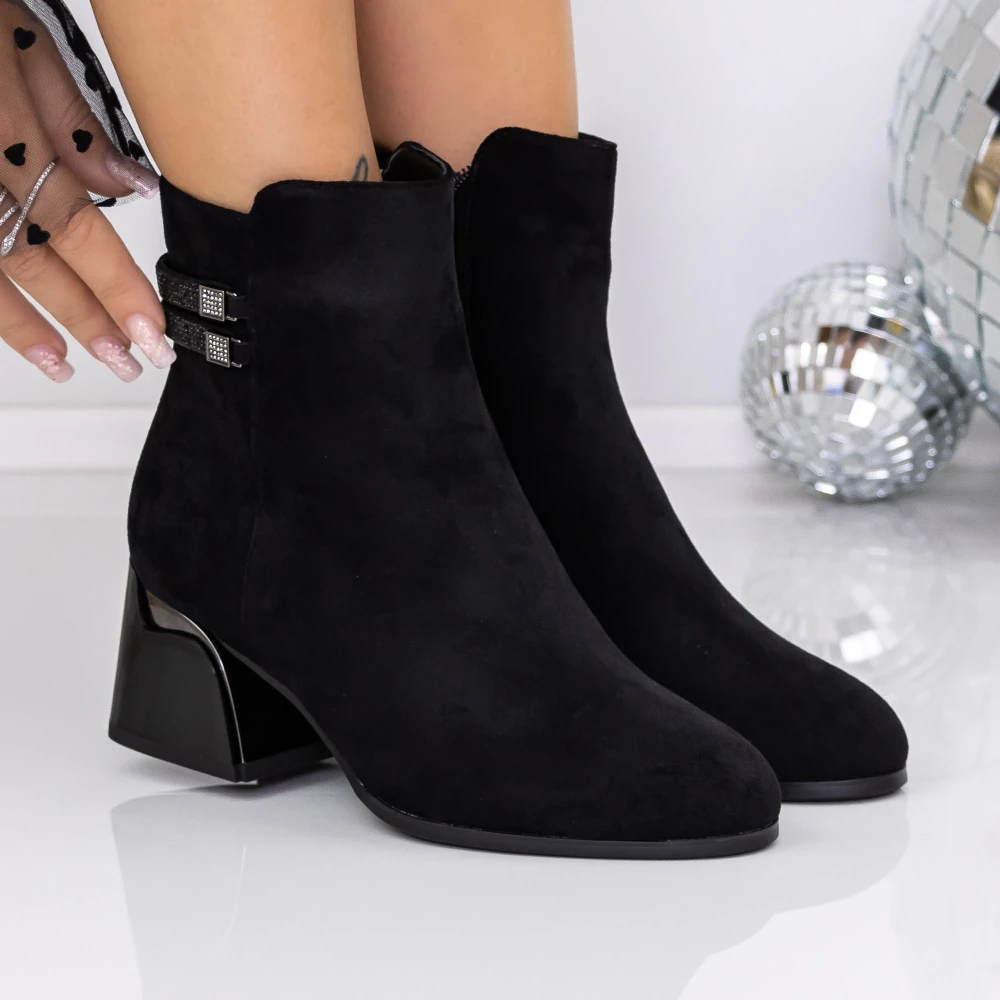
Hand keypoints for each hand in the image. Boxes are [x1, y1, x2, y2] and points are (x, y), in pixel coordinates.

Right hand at [0, 4, 170, 382]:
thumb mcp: (18, 36)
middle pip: (33, 259)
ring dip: (22, 325)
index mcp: (3, 132)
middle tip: (126, 361)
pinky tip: (4, 326)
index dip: (118, 290)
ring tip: (61, 364)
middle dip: (85, 318)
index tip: (153, 334)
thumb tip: (131, 186)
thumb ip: (73, 122)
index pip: (78, 231)